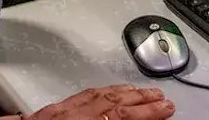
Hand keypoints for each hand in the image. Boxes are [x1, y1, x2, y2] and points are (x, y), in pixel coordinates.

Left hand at [8, 85, 174, 118]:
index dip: (145, 112)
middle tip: (163, 99)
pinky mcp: (42, 113)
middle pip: (110, 102)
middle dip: (140, 100)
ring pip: (94, 96)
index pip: (117, 114)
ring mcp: (53, 112)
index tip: (166, 109)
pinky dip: (98, 92)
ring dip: (122, 93)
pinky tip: (106, 91)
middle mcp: (64, 115)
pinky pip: (77, 96)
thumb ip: (100, 119)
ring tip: (142, 92)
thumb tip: (121, 116)